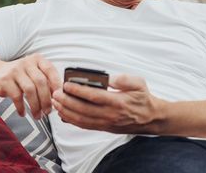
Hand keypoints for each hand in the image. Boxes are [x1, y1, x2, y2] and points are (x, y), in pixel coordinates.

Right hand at [0, 53, 60, 118]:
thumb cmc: (20, 75)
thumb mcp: (34, 72)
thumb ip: (46, 80)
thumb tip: (59, 96)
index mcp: (37, 59)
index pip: (50, 70)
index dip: (56, 84)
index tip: (59, 97)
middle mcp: (27, 63)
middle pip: (41, 82)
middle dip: (46, 100)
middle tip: (48, 111)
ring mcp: (15, 70)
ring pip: (30, 90)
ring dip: (35, 106)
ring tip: (37, 115)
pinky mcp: (5, 80)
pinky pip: (17, 96)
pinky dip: (21, 107)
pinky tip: (23, 113)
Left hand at [52, 74, 166, 133]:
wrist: (150, 118)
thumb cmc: (142, 98)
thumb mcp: (138, 83)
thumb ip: (123, 79)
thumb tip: (108, 78)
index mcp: (118, 102)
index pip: (94, 96)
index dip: (78, 90)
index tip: (66, 84)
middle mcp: (110, 114)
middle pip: (83, 109)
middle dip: (66, 102)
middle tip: (55, 94)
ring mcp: (106, 123)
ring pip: (81, 119)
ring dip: (66, 111)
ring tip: (55, 102)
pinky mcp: (103, 127)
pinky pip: (84, 126)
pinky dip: (72, 120)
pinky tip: (63, 114)